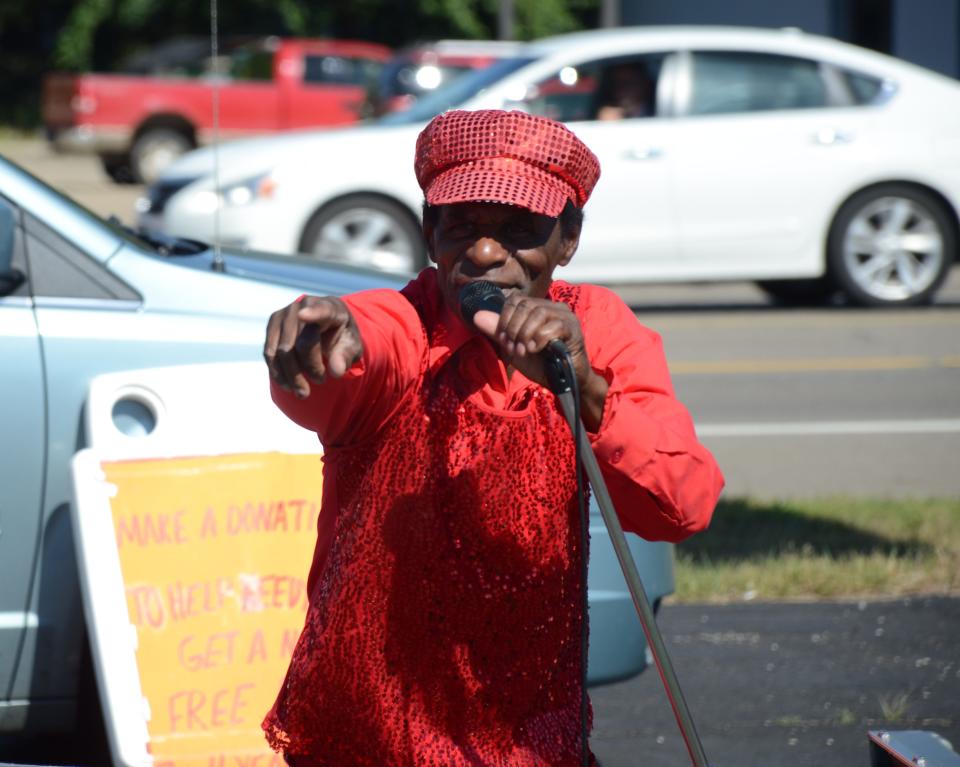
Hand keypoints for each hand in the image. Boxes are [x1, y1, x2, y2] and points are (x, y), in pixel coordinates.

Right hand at [263, 296, 362, 398]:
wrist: (326, 327)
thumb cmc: (341, 337)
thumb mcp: (351, 347)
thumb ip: (345, 356)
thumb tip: (336, 371)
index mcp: (331, 307)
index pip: (322, 310)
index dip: (313, 314)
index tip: (303, 316)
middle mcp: (304, 305)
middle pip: (301, 343)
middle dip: (310, 368)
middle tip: (321, 381)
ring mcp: (285, 313)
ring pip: (282, 351)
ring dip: (292, 376)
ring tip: (303, 392)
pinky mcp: (272, 324)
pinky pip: (270, 352)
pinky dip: (278, 372)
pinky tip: (288, 386)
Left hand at [473, 295, 608, 429]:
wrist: (563, 383)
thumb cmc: (541, 365)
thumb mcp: (514, 348)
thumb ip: (498, 332)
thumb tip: (476, 316)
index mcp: (539, 308)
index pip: (516, 300)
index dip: (505, 319)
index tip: (504, 340)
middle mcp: (553, 308)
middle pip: (525, 305)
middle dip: (514, 328)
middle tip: (515, 348)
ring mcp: (566, 317)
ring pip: (538, 312)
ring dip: (525, 334)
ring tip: (525, 351)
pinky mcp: (574, 329)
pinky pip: (554, 326)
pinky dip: (539, 339)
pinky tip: (536, 350)